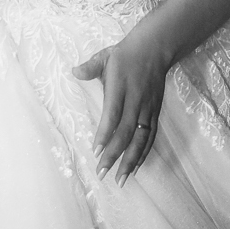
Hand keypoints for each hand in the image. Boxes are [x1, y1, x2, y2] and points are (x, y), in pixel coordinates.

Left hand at [73, 30, 167, 184]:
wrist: (155, 49)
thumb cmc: (126, 54)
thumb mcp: (106, 56)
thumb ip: (90, 67)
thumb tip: (74, 71)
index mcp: (120, 87)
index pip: (113, 114)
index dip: (105, 134)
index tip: (95, 151)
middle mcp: (135, 100)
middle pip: (126, 132)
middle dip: (114, 155)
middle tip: (102, 173)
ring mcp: (147, 108)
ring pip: (140, 139)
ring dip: (131, 160)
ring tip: (121, 179)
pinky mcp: (155, 112)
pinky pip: (150, 136)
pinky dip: (144, 153)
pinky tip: (135, 167)